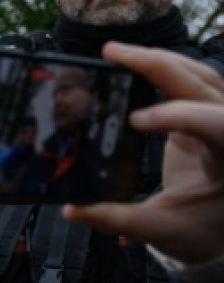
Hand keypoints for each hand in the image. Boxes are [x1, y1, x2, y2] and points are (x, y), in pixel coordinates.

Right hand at [64, 43, 223, 263]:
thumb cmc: (202, 229)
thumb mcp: (164, 229)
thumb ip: (119, 219)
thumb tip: (72, 210)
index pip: (212, 122)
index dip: (176, 115)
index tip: (134, 121)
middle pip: (200, 80)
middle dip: (155, 64)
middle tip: (110, 54)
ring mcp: (219, 116)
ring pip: (197, 72)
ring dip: (158, 60)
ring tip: (118, 54)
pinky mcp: (203, 114)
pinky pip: (188, 80)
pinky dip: (162, 68)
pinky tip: (132, 66)